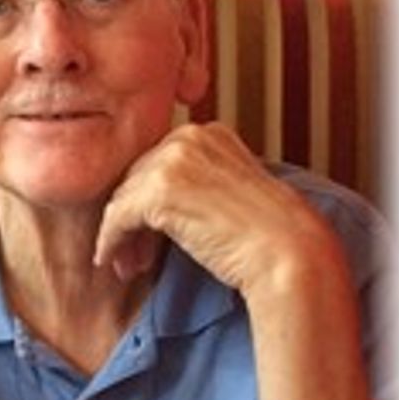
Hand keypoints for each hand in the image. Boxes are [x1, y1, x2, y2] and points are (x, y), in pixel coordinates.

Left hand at [94, 122, 335, 297]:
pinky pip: (116, 218)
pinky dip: (109, 243)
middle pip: (137, 179)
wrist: (289, 253)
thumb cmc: (270, 236)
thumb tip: (162, 207)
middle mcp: (189, 137)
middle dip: (132, 219)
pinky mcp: (159, 191)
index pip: (158, 163)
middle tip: (133, 257)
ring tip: (127, 266)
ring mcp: (173, 160)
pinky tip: (111, 263)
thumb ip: (200, 186)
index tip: (150, 235)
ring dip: (121, 236)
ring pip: (123, 199)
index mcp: (209, 133)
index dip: (148, 202)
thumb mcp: (232, 194)